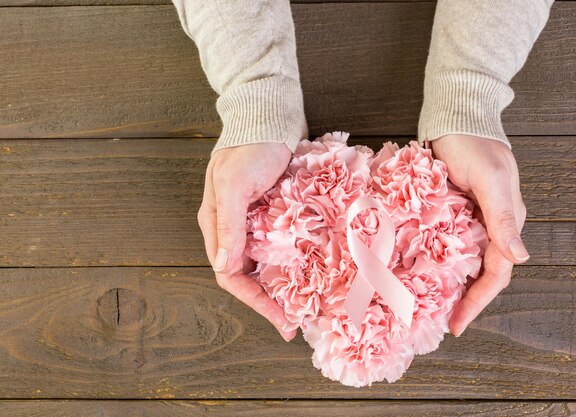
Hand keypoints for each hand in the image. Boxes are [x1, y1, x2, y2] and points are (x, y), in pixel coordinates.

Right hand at [197, 142, 296, 341]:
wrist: (270, 113)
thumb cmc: (251, 146)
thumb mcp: (235, 184)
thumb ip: (228, 225)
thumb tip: (222, 266)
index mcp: (216, 224)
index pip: (230, 275)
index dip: (255, 302)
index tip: (282, 320)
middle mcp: (232, 227)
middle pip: (248, 275)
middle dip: (269, 300)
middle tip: (296, 320)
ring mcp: (253, 219)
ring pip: (264, 263)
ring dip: (281, 283)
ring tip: (305, 301)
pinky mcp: (273, 211)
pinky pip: (280, 244)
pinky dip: (292, 261)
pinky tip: (311, 270)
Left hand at [430, 134, 528, 336]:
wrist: (455, 118)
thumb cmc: (473, 145)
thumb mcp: (490, 179)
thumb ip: (502, 216)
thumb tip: (521, 257)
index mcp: (505, 221)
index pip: (496, 273)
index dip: (478, 301)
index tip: (457, 324)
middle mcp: (490, 225)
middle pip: (481, 272)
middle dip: (465, 299)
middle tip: (442, 322)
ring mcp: (471, 218)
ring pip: (464, 261)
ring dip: (451, 284)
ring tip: (431, 306)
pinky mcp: (452, 210)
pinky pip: (447, 243)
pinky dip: (437, 261)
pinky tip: (421, 272)